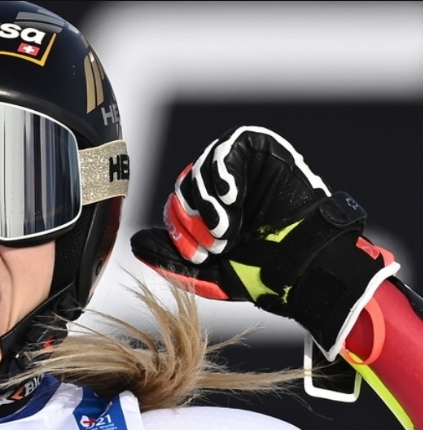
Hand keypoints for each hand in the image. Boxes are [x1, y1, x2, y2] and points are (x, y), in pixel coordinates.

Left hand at [131, 126, 398, 355]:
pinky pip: (230, 146)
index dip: (179, 230)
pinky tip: (230, 197)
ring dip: (208, 202)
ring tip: (227, 229)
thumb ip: (170, 258)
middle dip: (193, 219)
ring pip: (202, 168)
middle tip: (216, 243)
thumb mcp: (206, 272)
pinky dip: (223, 171)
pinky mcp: (261, 150)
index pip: (174, 208)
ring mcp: (239, 166)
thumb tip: (135, 243)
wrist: (306, 264)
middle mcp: (219, 186)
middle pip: (184, 187)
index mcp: (205, 211)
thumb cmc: (261, 271)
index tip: (200, 255)